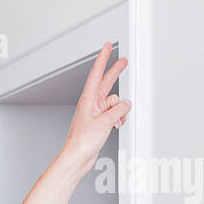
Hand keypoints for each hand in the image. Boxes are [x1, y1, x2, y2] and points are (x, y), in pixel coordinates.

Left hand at [62, 41, 129, 171]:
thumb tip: (125, 104)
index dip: (102, 58)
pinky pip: (114, 113)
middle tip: (123, 61)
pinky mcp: (99, 121)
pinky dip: (118, 117)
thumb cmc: (83, 141)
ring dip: (119, 110)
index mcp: (88, 99)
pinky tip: (116, 124)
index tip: (106, 46)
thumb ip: (118, 110)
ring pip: (114, 102)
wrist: (78, 157)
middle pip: (106, 82)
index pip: (96, 73)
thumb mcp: (105, 122)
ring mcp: (95, 112)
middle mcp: (91, 103)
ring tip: (116, 120)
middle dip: (115, 72)